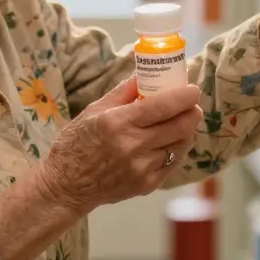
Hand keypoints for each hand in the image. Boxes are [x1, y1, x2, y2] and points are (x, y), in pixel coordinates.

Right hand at [35, 77, 202, 214]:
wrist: (66, 185)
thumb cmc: (76, 143)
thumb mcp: (94, 110)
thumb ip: (123, 92)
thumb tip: (144, 73)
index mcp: (118, 122)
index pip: (163, 106)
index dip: (184, 96)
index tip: (193, 90)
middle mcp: (133, 146)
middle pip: (180, 126)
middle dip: (192, 112)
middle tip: (192, 105)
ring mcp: (142, 168)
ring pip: (180, 145)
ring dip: (186, 131)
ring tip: (180, 122)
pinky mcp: (146, 185)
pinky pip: (173, 163)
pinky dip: (175, 149)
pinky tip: (168, 142)